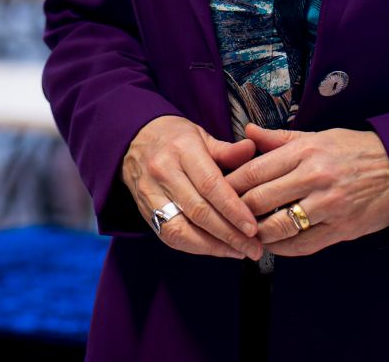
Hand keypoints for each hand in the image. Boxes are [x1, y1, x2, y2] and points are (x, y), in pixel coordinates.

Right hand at [120, 115, 262, 259]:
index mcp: (182, 149)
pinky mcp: (144, 210)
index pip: (210, 184)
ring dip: (213, 246)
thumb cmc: (176, 138)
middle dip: (229, 234)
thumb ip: (227, 150)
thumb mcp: (201, 136)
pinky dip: (195, 246)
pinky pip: (170, 235)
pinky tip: (216, 248)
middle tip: (254, 248)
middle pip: (198, 211)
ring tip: (238, 252)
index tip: (253, 228)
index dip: (233, 209)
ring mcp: (150, 193)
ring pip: (181, 229)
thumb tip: (251, 150)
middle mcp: (163, 171)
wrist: (135, 139)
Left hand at [224, 124, 388, 256]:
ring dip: (256, 234)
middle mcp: (314, 178)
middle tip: (223, 216)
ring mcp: (327, 206)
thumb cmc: (355, 150)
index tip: (215, 191)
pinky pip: (302, 245)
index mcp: (305, 152)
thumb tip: (245, 131)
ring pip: (278, 227)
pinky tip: (271, 245)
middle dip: (237, 211)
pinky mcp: (340, 229)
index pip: (253, 171)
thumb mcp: (318, 136)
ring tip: (245, 233)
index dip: (229, 185)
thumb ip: (279, 138)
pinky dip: (282, 248)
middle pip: (259, 201)